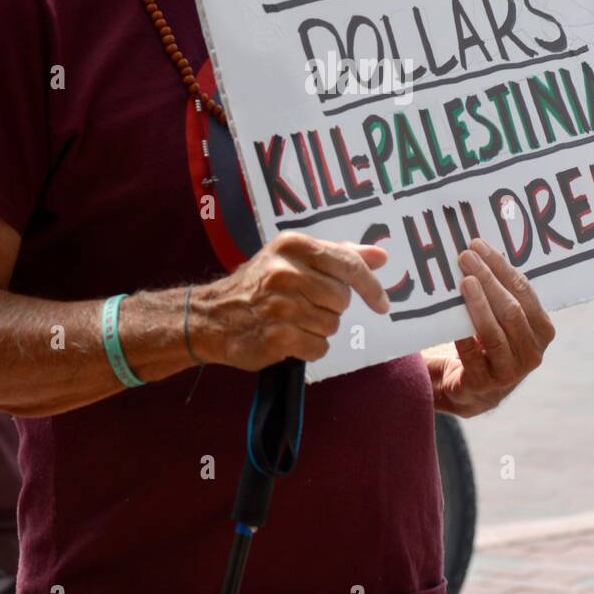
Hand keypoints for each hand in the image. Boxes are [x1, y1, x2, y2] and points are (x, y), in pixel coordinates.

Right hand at [193, 232, 388, 372]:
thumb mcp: (292, 257)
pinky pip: (319, 347)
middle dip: (331, 307)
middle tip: (306, 305)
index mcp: (293, 245)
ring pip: (332, 324)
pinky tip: (290, 338)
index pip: (348, 264)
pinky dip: (309, 348)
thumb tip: (381, 256)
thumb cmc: (258, 284)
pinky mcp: (278, 337)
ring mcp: (281, 306)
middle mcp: (286, 272)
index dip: (371, 286)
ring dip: (319, 328)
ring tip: (293, 321)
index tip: (382, 303)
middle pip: (342, 299)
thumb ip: (338, 255)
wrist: (211, 317)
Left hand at [429, 238, 553, 417]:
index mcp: (542, 330)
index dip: (501, 267)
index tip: (478, 245)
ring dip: (479, 304)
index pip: (524, 292)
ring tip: (463, 282)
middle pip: (511, 310)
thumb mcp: (503, 319)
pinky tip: (451, 315)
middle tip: (466, 257)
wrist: (472, 388)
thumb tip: (480, 249)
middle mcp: (532, 353)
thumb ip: (501, 292)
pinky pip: (472, 355)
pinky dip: (462, 334)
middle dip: (488, 280)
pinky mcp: (484, 385)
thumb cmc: (489, 341)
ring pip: (495, 333)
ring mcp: (510, 372)